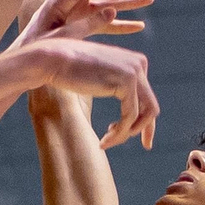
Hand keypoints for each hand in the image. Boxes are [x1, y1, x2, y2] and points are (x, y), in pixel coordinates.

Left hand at [20, 0, 151, 44]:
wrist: (25, 61)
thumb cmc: (37, 48)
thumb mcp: (62, 37)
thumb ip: (87, 24)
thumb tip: (113, 9)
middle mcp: (71, 1)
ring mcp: (77, 12)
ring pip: (107, 3)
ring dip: (128, 3)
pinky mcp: (81, 25)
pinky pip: (104, 21)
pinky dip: (120, 24)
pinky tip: (138, 26)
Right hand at [26, 36, 157, 148]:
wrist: (53, 59)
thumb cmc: (68, 69)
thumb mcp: (98, 75)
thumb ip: (114, 83)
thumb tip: (126, 102)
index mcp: (135, 61)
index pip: (147, 97)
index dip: (142, 120)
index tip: (130, 134)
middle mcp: (139, 64)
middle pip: (151, 106)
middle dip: (146, 129)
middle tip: (145, 146)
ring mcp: (134, 72)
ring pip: (142, 115)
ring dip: (125, 134)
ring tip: (106, 143)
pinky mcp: (126, 83)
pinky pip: (129, 117)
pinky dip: (118, 134)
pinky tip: (103, 142)